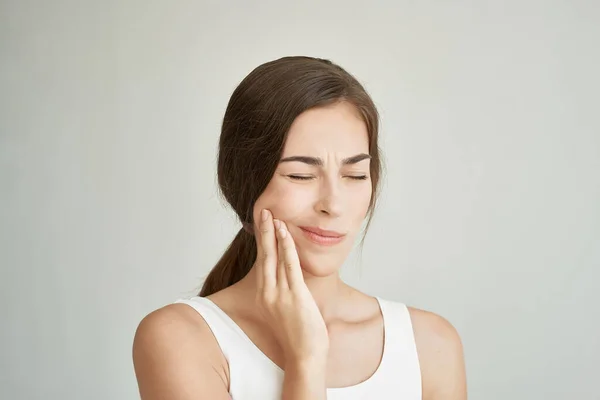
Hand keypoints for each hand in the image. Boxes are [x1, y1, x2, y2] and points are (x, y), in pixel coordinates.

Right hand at [254, 209, 328, 365]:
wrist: (305, 355)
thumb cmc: (298, 335)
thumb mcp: (286, 309)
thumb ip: (285, 290)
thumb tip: (288, 275)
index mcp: (265, 295)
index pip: (262, 262)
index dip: (262, 241)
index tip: (262, 224)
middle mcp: (268, 293)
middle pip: (264, 255)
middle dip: (263, 232)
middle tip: (263, 211)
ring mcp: (279, 294)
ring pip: (275, 257)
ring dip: (274, 234)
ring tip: (273, 216)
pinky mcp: (294, 295)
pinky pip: (289, 265)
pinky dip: (286, 247)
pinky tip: (285, 233)